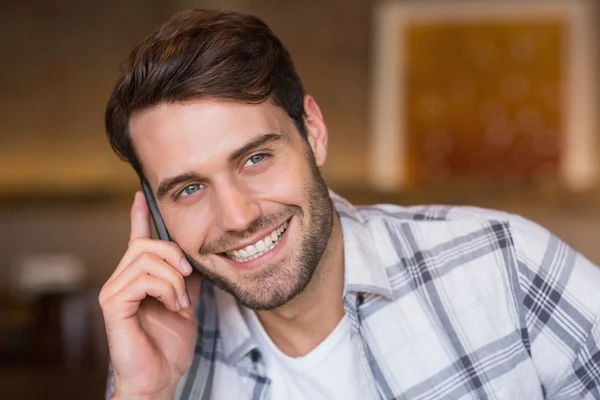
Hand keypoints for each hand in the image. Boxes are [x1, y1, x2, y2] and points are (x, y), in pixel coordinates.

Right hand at [99, 191, 201, 398]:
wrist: (160, 377)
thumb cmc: (168, 346)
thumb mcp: (185, 306)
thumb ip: (187, 282)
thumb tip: (196, 261)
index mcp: (138, 279)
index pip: (136, 240)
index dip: (139, 216)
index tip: (141, 195)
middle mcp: (121, 280)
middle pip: (147, 244)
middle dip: (175, 256)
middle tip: (187, 278)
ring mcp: (114, 291)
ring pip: (147, 259)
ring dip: (173, 279)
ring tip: (179, 301)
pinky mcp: (113, 303)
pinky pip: (143, 278)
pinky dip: (165, 289)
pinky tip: (171, 305)